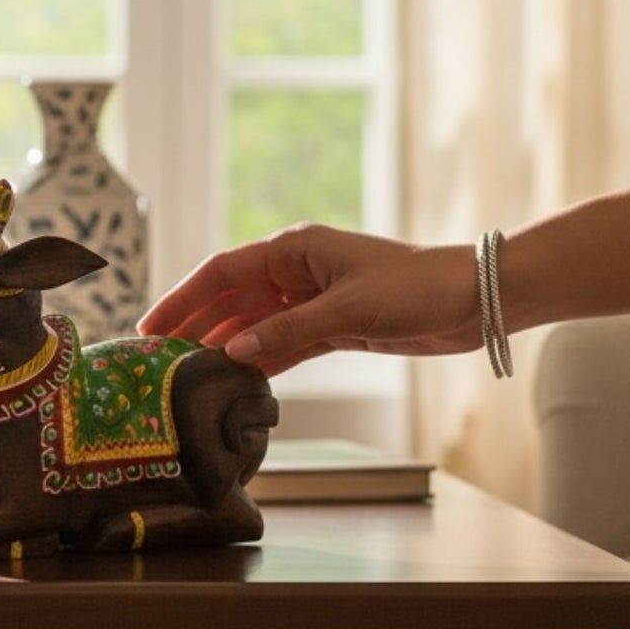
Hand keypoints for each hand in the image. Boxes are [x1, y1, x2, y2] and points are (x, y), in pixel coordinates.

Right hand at [138, 224, 482, 375]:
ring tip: (189, 373)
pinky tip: (235, 378)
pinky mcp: (333, 327)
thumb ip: (285, 332)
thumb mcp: (346, 311)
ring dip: (224, 346)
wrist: (476, 301)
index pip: (222, 272)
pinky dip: (260, 361)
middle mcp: (297, 272)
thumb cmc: (416, 288)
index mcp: (294, 250)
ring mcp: (313, 300)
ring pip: (254, 325)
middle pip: (231, 300)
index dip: (184, 297)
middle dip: (195, 325)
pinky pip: (282, 344)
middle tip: (159, 357)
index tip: (153, 325)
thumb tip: (232, 352)